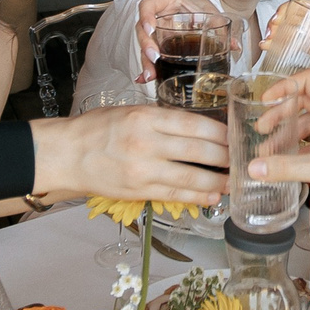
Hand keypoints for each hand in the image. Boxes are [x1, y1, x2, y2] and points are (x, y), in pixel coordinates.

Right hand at [29, 104, 227, 207]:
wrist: (66, 154)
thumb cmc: (97, 130)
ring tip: (235, 182)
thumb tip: (199, 129)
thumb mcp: (130, 112)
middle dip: (227, 157)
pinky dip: (198, 196)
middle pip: (201, 151)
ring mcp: (144, 169)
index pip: (196, 124)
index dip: (222, 133)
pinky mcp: (139, 190)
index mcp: (147, 117)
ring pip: (193, 176)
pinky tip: (213, 195)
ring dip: (219, 181)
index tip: (237, 136)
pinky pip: (176, 194)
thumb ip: (162, 120)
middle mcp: (148, 142)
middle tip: (243, 159)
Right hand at [132, 0, 220, 77]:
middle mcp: (155, 16)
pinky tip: (145, 80)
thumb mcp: (207, 10)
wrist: (192, 4)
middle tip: (154, 57)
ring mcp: (154, 31)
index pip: (148, 5)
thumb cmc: (197, 5)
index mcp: (165, 2)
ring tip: (150, 75)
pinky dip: (147, 68)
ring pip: (143, 45)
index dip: (146, 16)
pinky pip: (148, 55)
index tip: (150, 28)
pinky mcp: (156, 43)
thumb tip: (235, 45)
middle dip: (146, 45)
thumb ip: (219, 25)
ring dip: (146, 61)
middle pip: (142, 29)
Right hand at [243, 73, 309, 211]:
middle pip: (305, 103)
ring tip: (270, 151)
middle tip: (263, 127)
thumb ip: (284, 167)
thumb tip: (256, 167)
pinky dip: (301, 148)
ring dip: (289, 134)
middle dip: (281, 114)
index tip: (267, 97)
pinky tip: (289, 161)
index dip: (285, 86)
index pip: (309, 80)